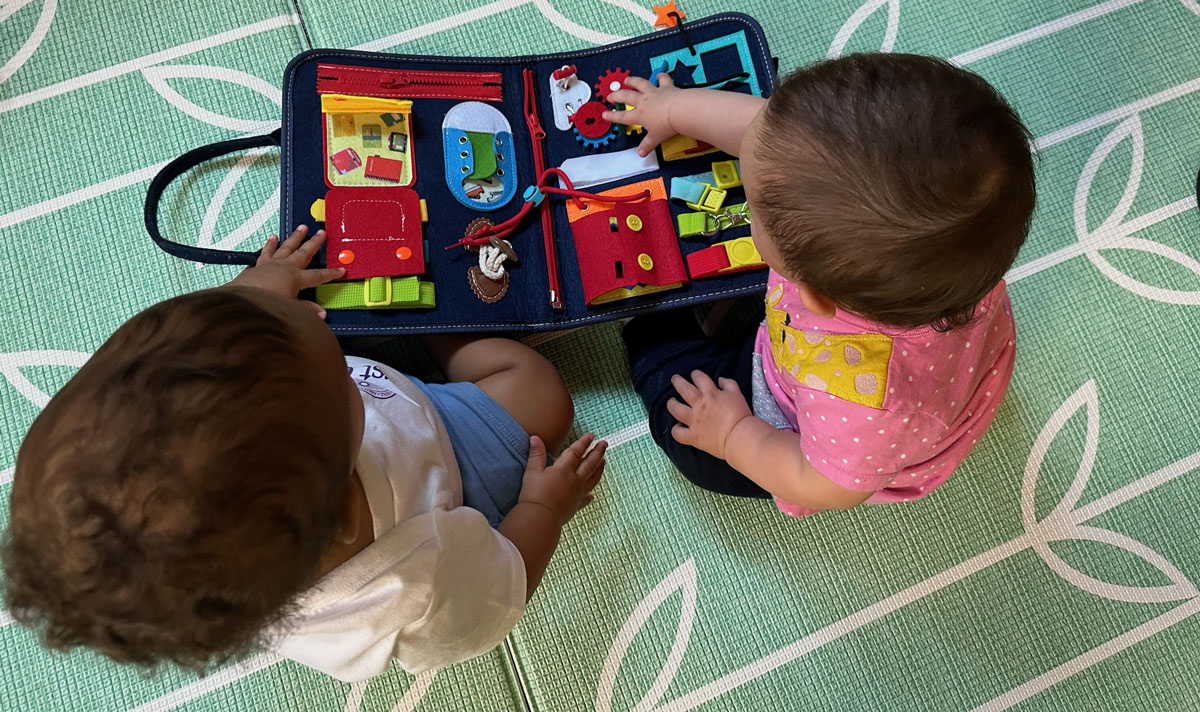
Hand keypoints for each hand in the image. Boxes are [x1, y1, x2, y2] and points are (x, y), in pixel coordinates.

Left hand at [228, 226, 345, 316]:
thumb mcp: (291, 309)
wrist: (242, 301)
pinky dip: (270, 244)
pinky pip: (267, 252)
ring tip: (301, 228)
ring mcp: (272, 264)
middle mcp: (286, 267)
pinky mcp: (258, 265)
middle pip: (304, 252)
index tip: (341, 270)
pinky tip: (272, 237)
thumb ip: (306, 309)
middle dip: (314, 243)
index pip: (319, 276)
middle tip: (321, 232)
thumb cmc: (267, 305)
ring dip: (295, 237)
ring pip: (287, 247)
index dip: (331, 274)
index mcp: (297, 278)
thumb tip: (321, 314)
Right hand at [518, 433, 606, 525]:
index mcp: (563, 470)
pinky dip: (589, 495)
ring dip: (599, 469)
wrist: (540, 518)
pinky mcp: (576, 505)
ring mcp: (577, 493)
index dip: (583, 443)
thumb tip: (535, 438)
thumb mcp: (532, 472)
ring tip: (604, 462)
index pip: (576, 452)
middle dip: (597, 452)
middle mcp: (574, 480)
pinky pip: (586, 499)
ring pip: (592, 479)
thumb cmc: (534, 494)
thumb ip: (536, 454)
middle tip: (604, 444)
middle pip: (589, 463)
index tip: (591, 436)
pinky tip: (592, 495)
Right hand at [602, 73, 680, 156]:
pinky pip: (662, 80)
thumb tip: (642, 153)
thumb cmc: (668, 124)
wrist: (680, 111)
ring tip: (627, 80)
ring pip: (640, 84)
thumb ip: (647, 145)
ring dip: (632, 81)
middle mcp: (645, 101)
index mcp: (640, 114)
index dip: (612, 116)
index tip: (605, 114)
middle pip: (626, 96)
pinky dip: (660, 76)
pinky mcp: (666, 87)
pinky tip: (659, 75)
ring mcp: (654, 92)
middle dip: (616, 96)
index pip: (623, 116)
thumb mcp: (656, 138)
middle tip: (610, 95)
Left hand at [668, 370, 753, 459]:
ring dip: (671, 403)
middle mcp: (699, 405)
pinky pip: (678, 433)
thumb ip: (729, 384)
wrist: (740, 436)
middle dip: (677, 381)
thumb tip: (720, 379)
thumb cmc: (741, 416)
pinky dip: (676, 429)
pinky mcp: (693, 436)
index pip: (699, 378)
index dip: (695, 374)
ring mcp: (694, 421)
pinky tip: (678, 426)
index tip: (694, 374)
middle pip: (683, 388)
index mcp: (711, 394)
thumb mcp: (738, 394)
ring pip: (675, 409)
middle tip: (675, 379)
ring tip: (671, 401)